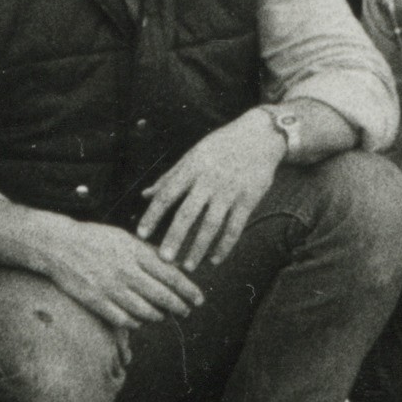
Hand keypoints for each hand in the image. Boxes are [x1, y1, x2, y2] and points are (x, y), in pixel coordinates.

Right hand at [33, 216, 211, 330]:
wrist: (59, 245)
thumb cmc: (95, 238)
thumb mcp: (124, 237)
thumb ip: (148, 252)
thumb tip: (173, 263)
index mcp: (135, 252)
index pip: (171, 275)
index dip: (188, 290)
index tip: (199, 298)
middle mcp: (126, 271)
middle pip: (161, 296)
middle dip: (179, 306)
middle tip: (187, 311)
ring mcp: (110, 288)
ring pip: (144, 311)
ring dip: (158, 315)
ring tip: (163, 315)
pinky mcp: (96, 301)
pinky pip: (122, 318)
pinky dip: (135, 321)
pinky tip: (139, 320)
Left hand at [136, 111, 289, 272]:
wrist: (261, 135)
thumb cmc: (222, 145)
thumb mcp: (194, 154)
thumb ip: (170, 176)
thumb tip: (145, 194)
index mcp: (192, 168)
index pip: (167, 194)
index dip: (152, 215)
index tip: (140, 235)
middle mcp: (209, 180)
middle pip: (187, 213)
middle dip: (174, 238)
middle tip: (163, 260)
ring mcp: (230, 191)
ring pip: (211, 224)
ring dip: (198, 248)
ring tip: (188, 266)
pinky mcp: (248, 199)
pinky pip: (234, 227)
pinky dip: (224, 246)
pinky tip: (214, 260)